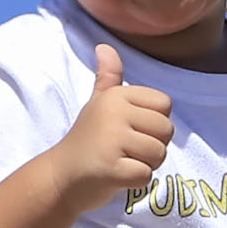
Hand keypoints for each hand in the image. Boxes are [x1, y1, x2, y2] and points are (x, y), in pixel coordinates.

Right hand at [46, 43, 174, 211]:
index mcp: (116, 96)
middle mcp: (114, 112)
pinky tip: (115, 177)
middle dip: (152, 146)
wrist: (60, 177)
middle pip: (166, 130)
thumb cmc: (87, 140)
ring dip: (144, 164)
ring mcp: (111, 140)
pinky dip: (135, 181)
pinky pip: (146, 175)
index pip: (165, 104)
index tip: (129, 130)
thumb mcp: (98, 104)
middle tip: (124, 150)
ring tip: (119, 161)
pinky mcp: (110, 168)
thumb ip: (107, 78)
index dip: (154, 123)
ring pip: (159, 154)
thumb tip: (105, 46)